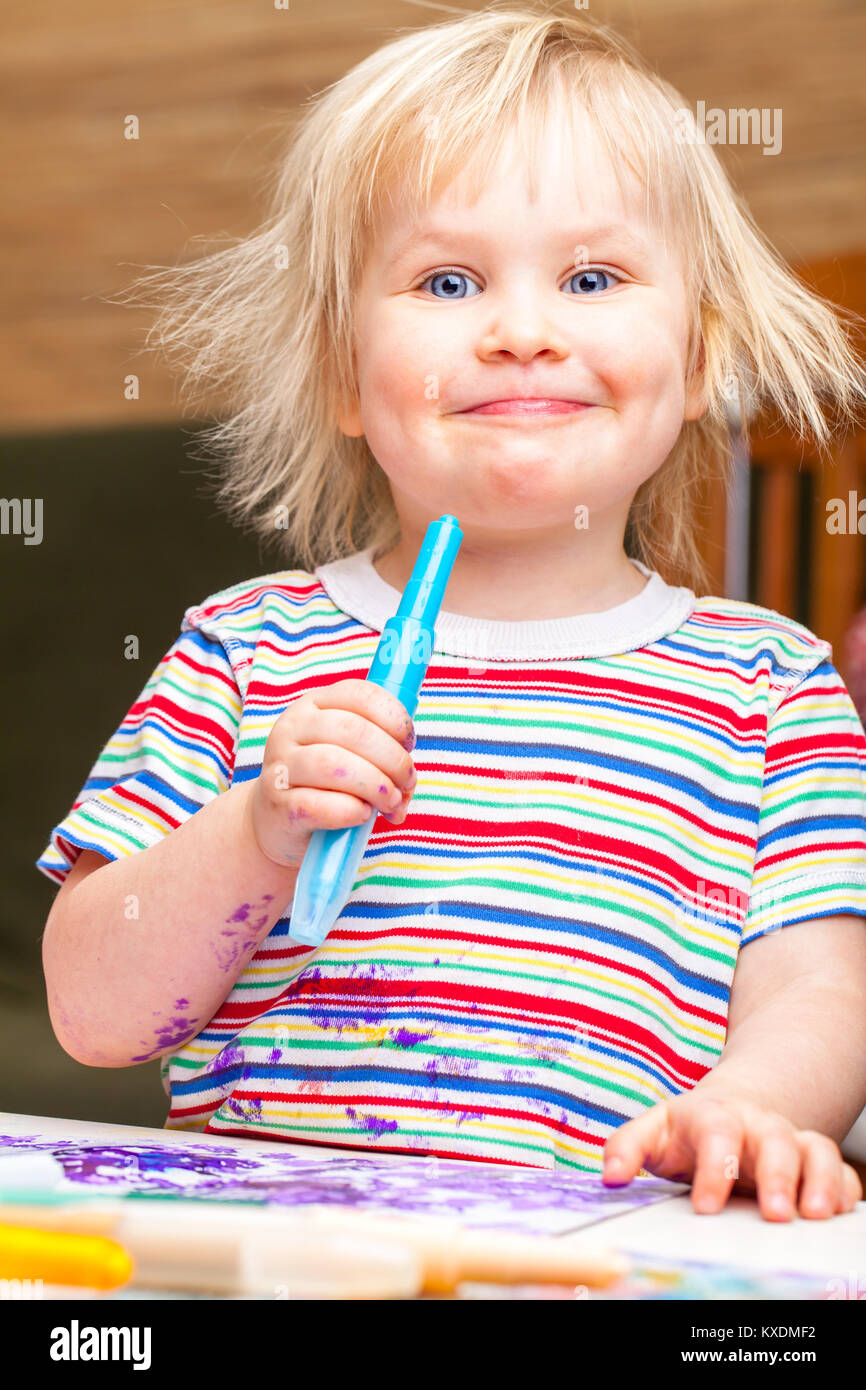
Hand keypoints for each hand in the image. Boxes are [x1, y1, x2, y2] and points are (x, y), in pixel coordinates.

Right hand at [246, 678, 417, 869]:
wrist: (275, 823)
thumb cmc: (324, 785)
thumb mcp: (350, 756)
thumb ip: (382, 754)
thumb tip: (408, 780)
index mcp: (313, 705)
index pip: (360, 694)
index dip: (395, 717)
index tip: (409, 744)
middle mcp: (292, 727)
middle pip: (354, 731)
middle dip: (393, 760)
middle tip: (406, 784)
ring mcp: (280, 766)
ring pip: (335, 764)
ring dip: (376, 786)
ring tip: (389, 803)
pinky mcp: (278, 805)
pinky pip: (320, 805)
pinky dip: (351, 811)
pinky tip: (362, 815)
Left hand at [601, 1088, 862, 1219]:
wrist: (729, 1111)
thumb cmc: (687, 1130)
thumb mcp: (652, 1130)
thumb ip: (626, 1148)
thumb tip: (610, 1175)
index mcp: (714, 1116)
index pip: (717, 1134)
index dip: (714, 1168)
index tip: (706, 1207)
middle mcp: (758, 1125)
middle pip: (774, 1139)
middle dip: (777, 1176)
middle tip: (773, 1215)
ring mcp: (790, 1141)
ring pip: (816, 1150)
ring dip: (819, 1181)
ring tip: (814, 1214)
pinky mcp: (814, 1162)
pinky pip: (840, 1171)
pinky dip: (843, 1189)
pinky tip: (836, 1212)